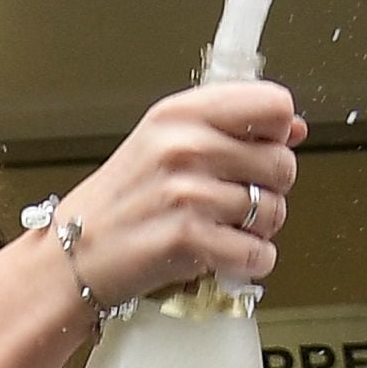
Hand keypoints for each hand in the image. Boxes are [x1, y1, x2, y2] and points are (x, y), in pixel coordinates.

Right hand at [55, 82, 302, 304]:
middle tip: (231, 199)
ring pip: (275, 212)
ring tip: (219, 228)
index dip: (276, 132)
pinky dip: (247, 263)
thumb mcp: (164, 141)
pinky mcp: (191, 240)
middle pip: (283, 163)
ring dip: (257, 230)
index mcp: (180, 113)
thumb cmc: (119, 201)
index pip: (274, 104)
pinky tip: (219, 255)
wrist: (74, 254)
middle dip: (268, 189)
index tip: (257, 147)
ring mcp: (188, 194)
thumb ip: (229, 127)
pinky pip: (260, 254)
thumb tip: (293, 127)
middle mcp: (185, 147)